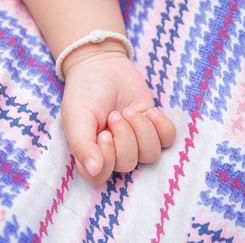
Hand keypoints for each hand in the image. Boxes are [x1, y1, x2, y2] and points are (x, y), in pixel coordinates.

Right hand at [61, 46, 175, 184]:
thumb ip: (82, 145)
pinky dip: (161, 125)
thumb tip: (94, 171)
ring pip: (151, 154)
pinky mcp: (153, 127)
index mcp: (91, 154)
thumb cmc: (84, 92)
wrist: (102, 66)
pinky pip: (168, 139)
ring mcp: (136, 141)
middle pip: (128, 164)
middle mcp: (114, 153)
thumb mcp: (77, 117)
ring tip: (128, 110)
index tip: (104, 133)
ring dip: (142, 129)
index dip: (108, 158)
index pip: (101, 177)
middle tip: (114, 115)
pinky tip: (149, 111)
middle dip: (124, 136)